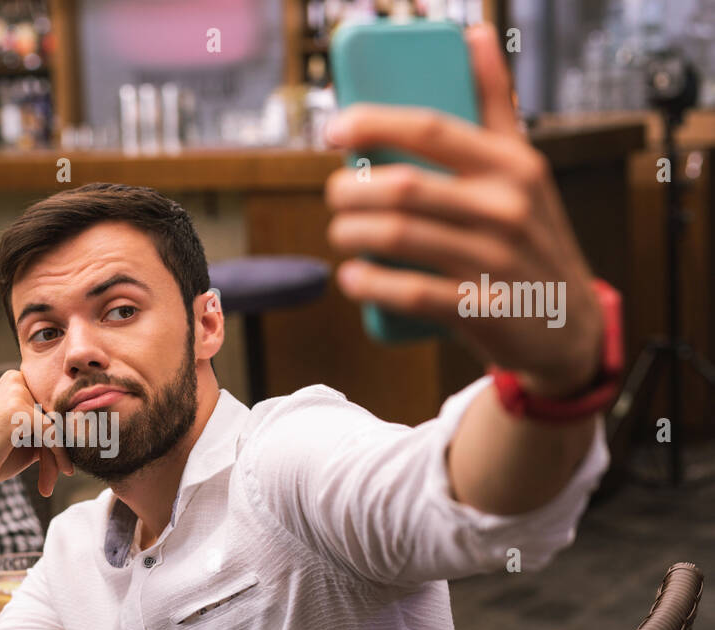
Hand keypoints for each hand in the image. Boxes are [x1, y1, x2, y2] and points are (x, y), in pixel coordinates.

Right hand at [0, 370, 73, 499]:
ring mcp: (16, 392)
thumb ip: (50, 430)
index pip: (53, 406)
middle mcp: (16, 379)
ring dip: (58, 456)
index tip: (68, 461)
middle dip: (61, 447)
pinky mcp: (18, 410)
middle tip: (62, 474)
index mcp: (17, 381)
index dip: (63, 435)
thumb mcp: (28, 439)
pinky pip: (52, 434)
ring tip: (52, 480)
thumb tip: (87, 430)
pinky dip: (59, 455)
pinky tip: (61, 472)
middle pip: (56, 414)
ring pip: (56, 425)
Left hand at [323, 22, 603, 397]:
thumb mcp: (523, 168)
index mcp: (512, 165)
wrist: (566, 325)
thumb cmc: (529, 235)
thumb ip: (494, 105)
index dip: (375, 122)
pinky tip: (352, 277)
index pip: (432, 129)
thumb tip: (472, 33)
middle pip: (403, 188)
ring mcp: (494, 260)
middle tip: (336, 194)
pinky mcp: (480, 309)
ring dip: (351, 234)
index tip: (334, 130)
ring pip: (398, 238)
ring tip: (341, 232)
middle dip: (350, 190)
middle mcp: (506, 208)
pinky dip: (370, 284)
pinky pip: (409, 293)